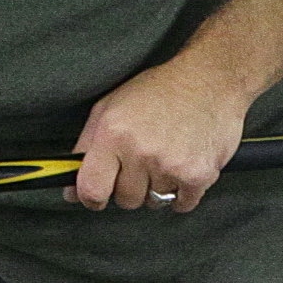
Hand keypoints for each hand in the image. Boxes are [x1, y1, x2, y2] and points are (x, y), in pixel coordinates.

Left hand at [67, 61, 248, 213]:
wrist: (211, 78)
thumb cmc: (159, 90)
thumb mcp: (109, 107)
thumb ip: (86, 148)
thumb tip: (71, 189)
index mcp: (113, 134)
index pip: (91, 190)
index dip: (91, 198)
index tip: (96, 197)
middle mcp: (141, 151)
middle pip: (125, 200)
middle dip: (129, 187)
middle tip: (140, 164)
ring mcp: (171, 164)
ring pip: (153, 202)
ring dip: (157, 188)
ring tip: (164, 159)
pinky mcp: (199, 174)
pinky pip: (182, 204)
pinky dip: (182, 193)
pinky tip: (182, 169)